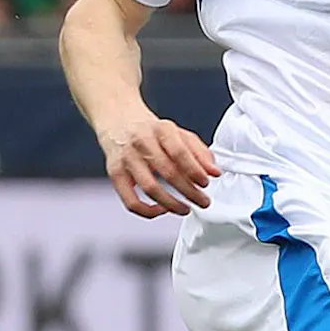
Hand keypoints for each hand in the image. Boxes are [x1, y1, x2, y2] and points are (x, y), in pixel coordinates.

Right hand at [100, 111, 220, 218]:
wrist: (118, 119)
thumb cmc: (151, 131)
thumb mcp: (177, 133)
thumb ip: (199, 152)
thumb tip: (214, 172)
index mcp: (161, 130)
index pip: (180, 152)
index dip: (195, 171)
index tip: (205, 183)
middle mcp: (142, 142)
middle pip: (168, 172)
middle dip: (189, 192)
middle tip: (203, 201)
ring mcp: (127, 159)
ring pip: (150, 188)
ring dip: (172, 204)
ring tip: (185, 209)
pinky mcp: (115, 174)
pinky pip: (131, 201)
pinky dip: (147, 211)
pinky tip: (161, 209)